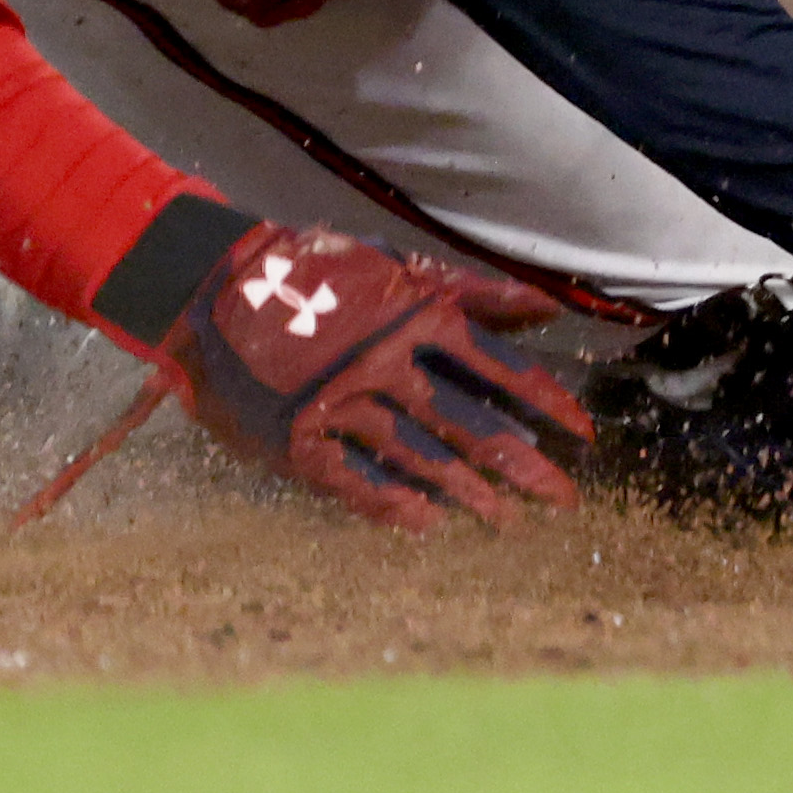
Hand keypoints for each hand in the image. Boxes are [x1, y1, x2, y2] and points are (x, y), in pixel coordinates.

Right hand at [164, 224, 588, 531]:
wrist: (210, 284)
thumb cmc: (312, 271)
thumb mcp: (394, 266)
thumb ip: (471, 292)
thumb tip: (547, 306)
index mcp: (412, 317)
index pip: (497, 367)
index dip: (544, 402)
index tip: (582, 432)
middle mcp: (384, 365)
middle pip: (468, 424)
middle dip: (522, 465)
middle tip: (563, 500)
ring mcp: (340, 406)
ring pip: (419, 459)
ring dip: (467, 494)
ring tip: (506, 520)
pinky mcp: (298, 440)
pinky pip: (354, 483)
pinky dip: (391, 506)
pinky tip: (426, 526)